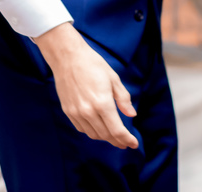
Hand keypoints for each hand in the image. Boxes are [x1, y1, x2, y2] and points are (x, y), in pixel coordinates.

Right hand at [34, 23, 137, 148]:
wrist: (68, 58)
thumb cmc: (93, 64)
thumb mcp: (113, 78)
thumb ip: (123, 99)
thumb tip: (132, 115)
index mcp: (102, 103)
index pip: (117, 130)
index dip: (126, 139)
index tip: (134, 144)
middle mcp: (88, 111)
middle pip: (105, 135)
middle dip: (118, 141)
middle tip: (126, 142)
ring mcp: (76, 113)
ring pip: (93, 134)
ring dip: (105, 138)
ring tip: (114, 136)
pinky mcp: (68, 111)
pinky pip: (81, 128)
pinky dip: (92, 132)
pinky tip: (98, 128)